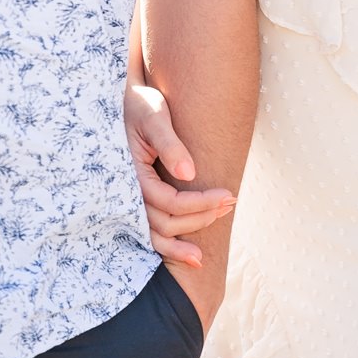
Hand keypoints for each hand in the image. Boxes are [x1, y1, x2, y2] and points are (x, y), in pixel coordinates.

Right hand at [123, 81, 235, 269]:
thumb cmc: (140, 104)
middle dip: (201, 217)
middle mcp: (127, 193)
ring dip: (190, 234)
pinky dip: (172, 247)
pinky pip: (151, 232)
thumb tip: (190, 174)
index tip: (228, 194)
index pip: (168, 201)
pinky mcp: (137, 200)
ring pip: (158, 234)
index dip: (200, 202)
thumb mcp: (155, 117)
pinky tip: (194, 256)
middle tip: (231, 202)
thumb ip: (170, 144)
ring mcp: (130, 200)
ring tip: (222, 217)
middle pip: (166, 222)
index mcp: (131, 174)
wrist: (125, 100)